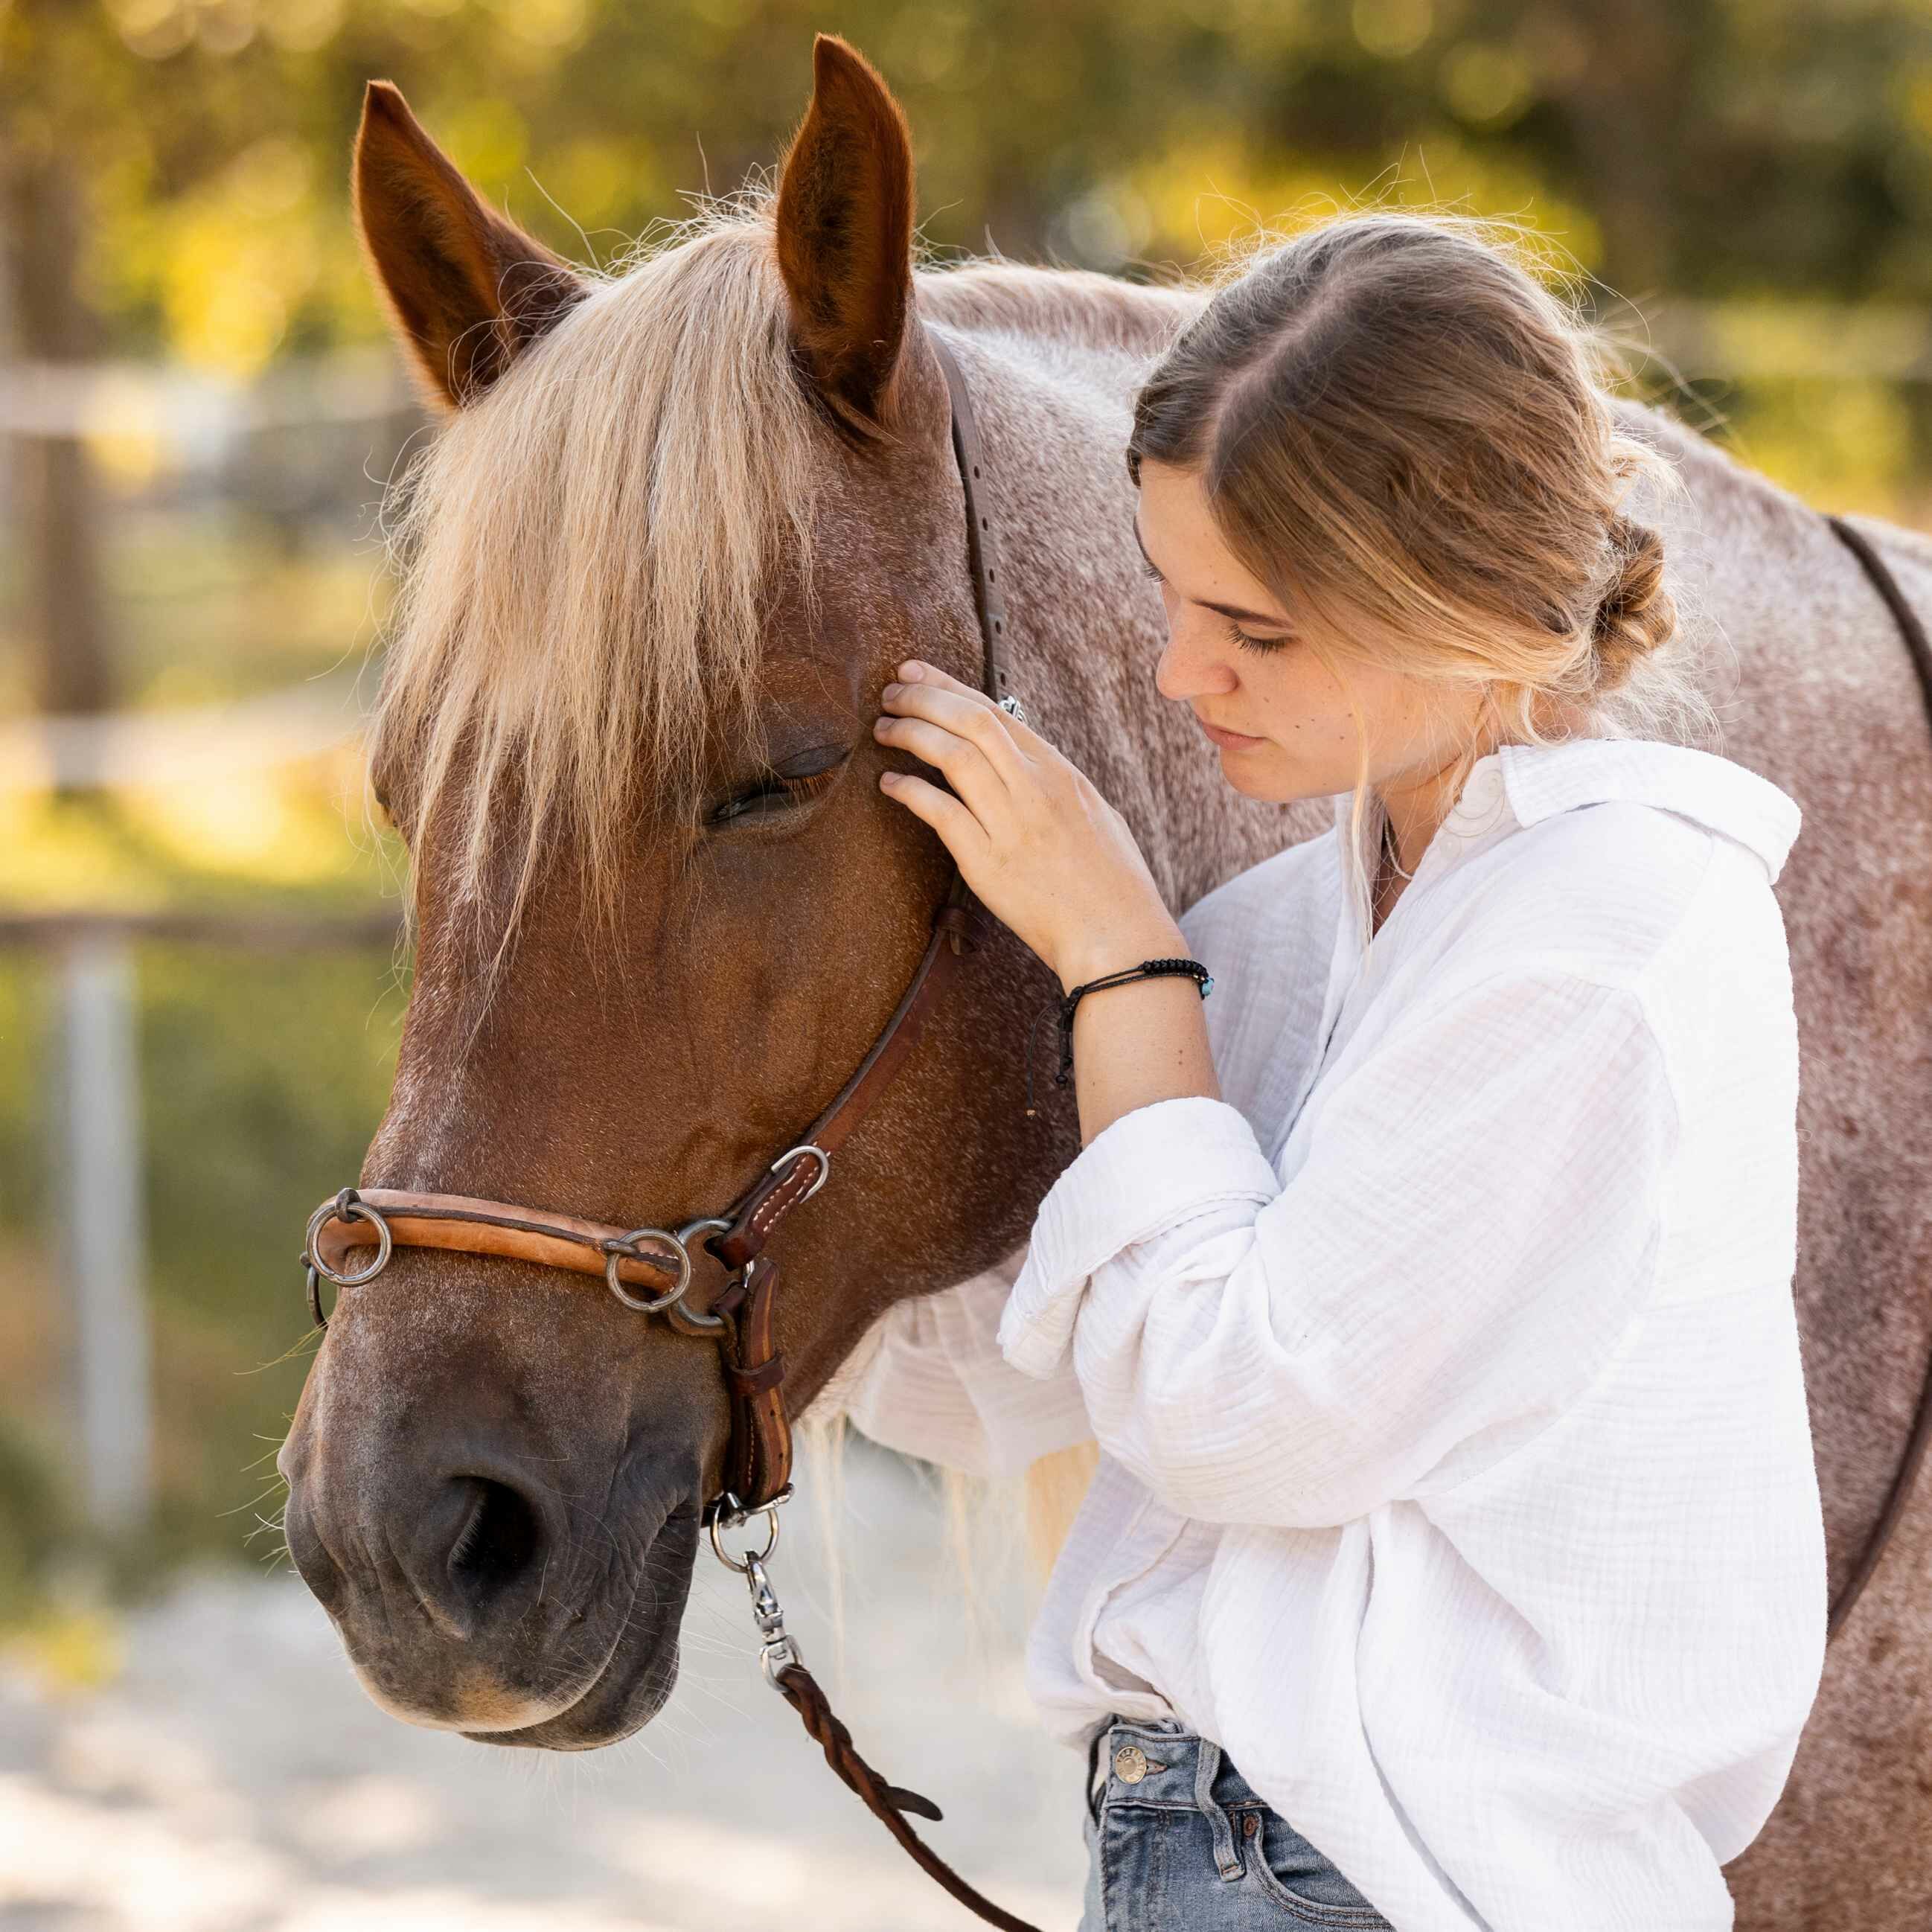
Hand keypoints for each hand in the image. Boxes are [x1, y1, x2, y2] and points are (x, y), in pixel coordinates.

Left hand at [873, 657, 1185, 988]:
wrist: (1117, 938)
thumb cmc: (1113, 883)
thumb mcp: (1095, 815)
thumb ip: (1055, 784)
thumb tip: (1022, 761)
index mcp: (1060, 773)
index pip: (997, 712)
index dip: (950, 686)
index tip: (917, 672)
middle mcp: (1035, 789)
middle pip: (970, 721)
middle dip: (923, 697)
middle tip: (890, 692)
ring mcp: (1012, 824)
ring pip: (952, 757)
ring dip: (910, 734)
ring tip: (883, 729)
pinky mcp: (988, 864)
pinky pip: (941, 813)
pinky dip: (909, 791)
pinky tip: (889, 783)